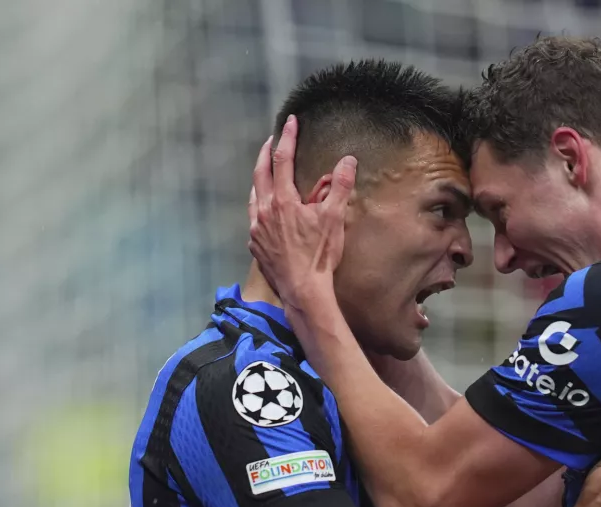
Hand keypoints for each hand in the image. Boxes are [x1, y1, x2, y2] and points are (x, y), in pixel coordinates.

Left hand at [248, 114, 357, 305]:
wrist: (303, 290)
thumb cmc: (319, 256)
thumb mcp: (335, 218)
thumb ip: (340, 187)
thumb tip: (347, 161)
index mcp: (283, 200)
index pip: (282, 160)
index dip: (287, 138)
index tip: (290, 122)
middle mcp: (264, 210)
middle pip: (260, 173)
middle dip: (266, 153)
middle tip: (271, 140)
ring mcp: (256, 229)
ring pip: (254, 195)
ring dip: (260, 180)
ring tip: (266, 173)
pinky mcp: (255, 245)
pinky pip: (253, 218)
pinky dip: (259, 206)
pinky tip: (266, 210)